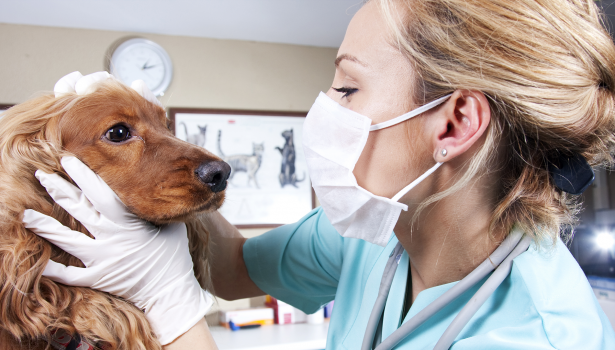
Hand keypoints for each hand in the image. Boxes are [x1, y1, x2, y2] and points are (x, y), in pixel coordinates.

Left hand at [22, 157, 212, 344]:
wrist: (171, 292)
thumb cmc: (174, 255)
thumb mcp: (172, 225)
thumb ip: (158, 207)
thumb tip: (158, 185)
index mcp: (128, 222)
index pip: (100, 193)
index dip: (83, 175)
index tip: (69, 160)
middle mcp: (111, 238)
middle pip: (78, 209)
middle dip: (58, 190)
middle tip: (42, 174)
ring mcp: (102, 259)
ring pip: (66, 240)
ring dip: (45, 226)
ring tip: (27, 215)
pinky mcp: (98, 278)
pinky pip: (69, 275)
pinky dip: (53, 270)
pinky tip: (38, 262)